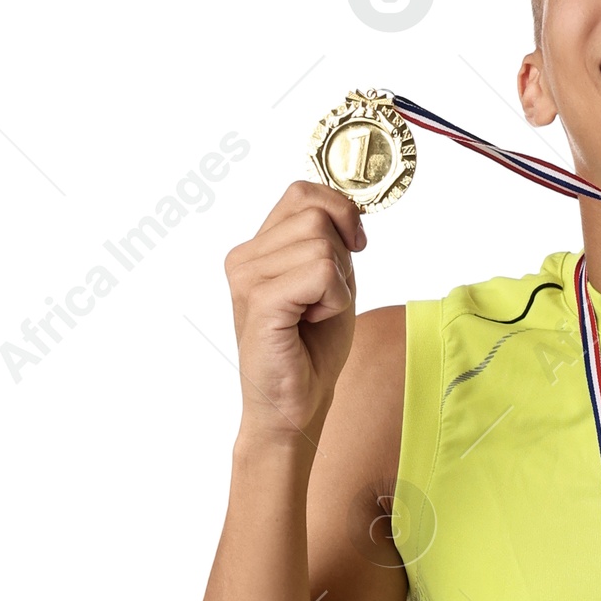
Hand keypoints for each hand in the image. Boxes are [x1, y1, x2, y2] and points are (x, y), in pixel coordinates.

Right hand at [224, 181, 364, 445]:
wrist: (294, 408)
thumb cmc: (311, 351)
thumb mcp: (331, 283)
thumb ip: (331, 242)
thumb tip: (349, 210)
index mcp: (257, 248)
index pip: (302, 192)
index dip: (340, 211)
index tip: (356, 247)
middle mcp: (244, 257)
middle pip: (316, 214)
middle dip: (341, 258)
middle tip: (324, 301)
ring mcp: (248, 277)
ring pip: (322, 243)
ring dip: (337, 285)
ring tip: (314, 316)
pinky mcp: (261, 300)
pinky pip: (321, 272)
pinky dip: (333, 300)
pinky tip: (312, 323)